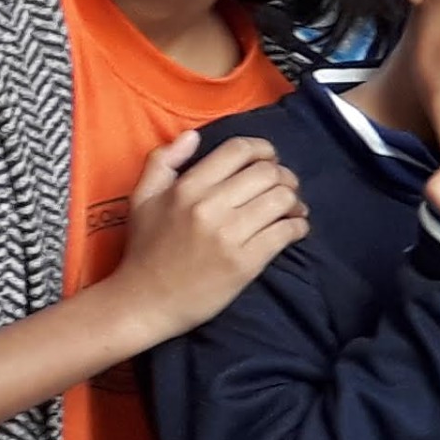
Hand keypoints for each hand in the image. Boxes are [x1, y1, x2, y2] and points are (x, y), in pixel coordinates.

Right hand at [112, 131, 307, 338]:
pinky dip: (298, 227)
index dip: (263, 149)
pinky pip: (286, 232)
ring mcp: (229, 236)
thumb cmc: (144, 250)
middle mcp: (209, 207)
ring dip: (295, 201)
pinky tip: (293, 228)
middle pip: (267, 172)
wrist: (144, 303)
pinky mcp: (246, 263)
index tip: (269, 159)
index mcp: (186, 188)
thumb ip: (163, 161)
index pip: (238, 150)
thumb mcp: (141, 199)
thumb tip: (193, 136)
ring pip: (282, 199)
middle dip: (284, 175)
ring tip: (292, 209)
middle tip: (285, 186)